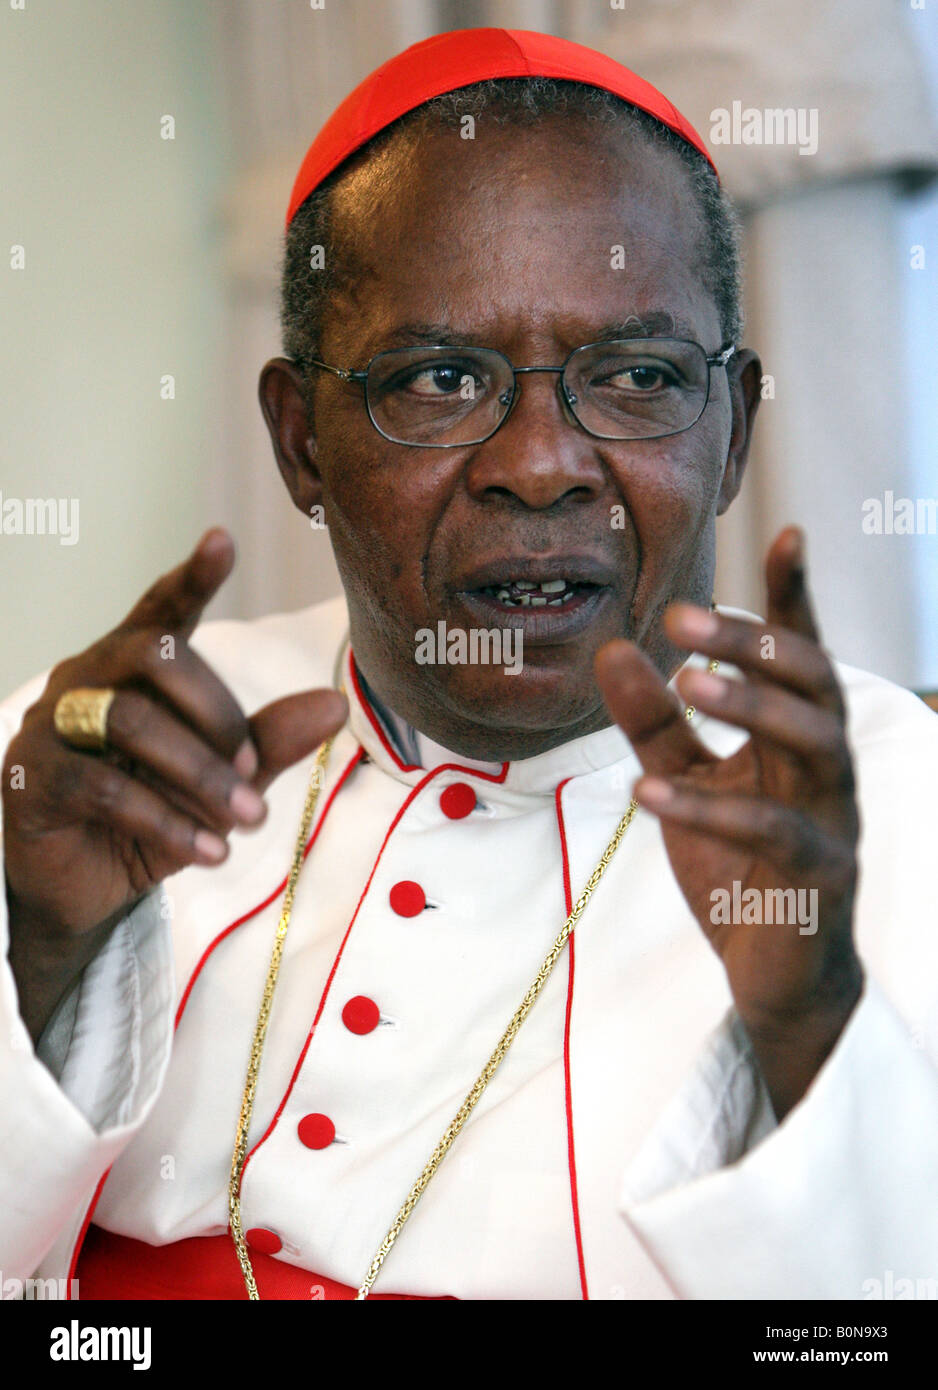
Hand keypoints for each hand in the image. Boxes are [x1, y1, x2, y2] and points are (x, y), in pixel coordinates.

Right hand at [3, 528, 346, 1039]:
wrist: (87, 889)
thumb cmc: (154, 815)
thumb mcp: (221, 781)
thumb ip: (269, 740)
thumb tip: (335, 705)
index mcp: (131, 665)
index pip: (161, 609)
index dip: (191, 576)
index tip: (222, 541)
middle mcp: (88, 679)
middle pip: (158, 659)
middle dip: (221, 716)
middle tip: (254, 775)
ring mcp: (52, 725)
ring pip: (132, 721)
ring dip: (202, 775)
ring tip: (245, 821)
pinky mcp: (31, 779)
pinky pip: (103, 787)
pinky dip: (167, 821)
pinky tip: (209, 852)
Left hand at [595, 527, 862, 1116]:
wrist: (775, 971)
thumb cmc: (738, 864)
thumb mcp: (685, 779)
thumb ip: (654, 720)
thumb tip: (612, 645)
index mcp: (797, 736)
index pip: (801, 655)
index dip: (795, 597)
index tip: (785, 533)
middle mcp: (826, 766)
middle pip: (815, 682)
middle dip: (757, 642)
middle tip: (688, 615)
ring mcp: (832, 819)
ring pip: (817, 744)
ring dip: (753, 705)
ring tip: (688, 679)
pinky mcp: (818, 876)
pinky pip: (773, 832)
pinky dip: (710, 807)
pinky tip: (646, 792)